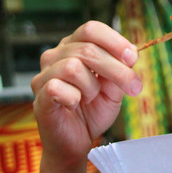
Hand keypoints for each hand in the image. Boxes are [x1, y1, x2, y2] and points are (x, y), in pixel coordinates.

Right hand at [31, 21, 140, 166]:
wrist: (76, 143)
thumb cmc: (92, 111)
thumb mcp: (114, 89)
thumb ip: (120, 70)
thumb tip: (130, 54)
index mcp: (73, 47)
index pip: (91, 29)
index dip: (114, 41)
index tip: (132, 57)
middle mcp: (55, 56)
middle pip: (87, 48)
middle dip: (116, 69)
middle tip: (133, 86)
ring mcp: (43, 76)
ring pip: (73, 66)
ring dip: (91, 86)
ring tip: (91, 98)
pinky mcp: (39, 96)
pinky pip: (57, 87)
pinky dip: (74, 98)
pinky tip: (74, 105)